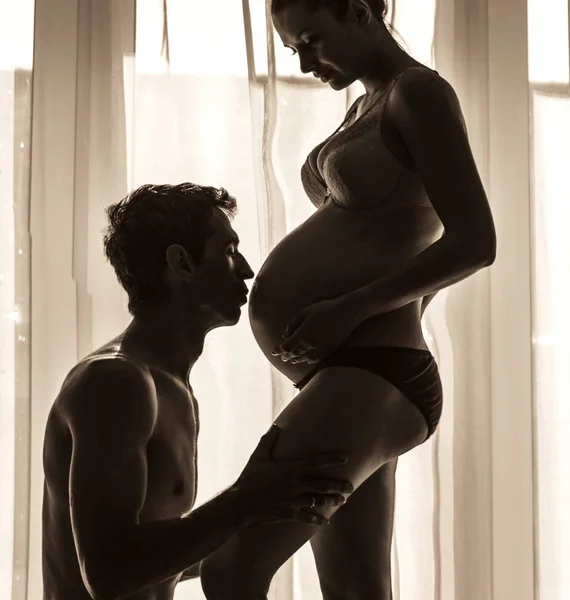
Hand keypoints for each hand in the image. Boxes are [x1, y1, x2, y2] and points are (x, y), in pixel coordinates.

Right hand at [232, 425, 352, 526]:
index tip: (346, 458)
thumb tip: (276, 425)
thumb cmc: (249, 477)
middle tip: (351, 485)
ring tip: (343, 500)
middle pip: (323, 484)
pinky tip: (326, 521)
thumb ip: (269, 440)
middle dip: (339, 485)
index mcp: (291, 469)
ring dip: (332, 500)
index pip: (316, 462)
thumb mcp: (258, 456)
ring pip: (318, 501)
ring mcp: (293, 500)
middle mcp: (295, 484)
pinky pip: (306, 517)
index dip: (332, 459)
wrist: (240, 503)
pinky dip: (317, 520)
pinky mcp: (288, 513)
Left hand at [272, 297, 356, 364]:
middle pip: (294, 354)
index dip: (279, 350)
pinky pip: (316, 359)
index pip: (286, 347)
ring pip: (305, 358)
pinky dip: (309, 360)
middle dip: (286, 356)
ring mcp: (320, 349)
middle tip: (282, 357)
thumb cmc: (324, 308)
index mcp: (302, 335)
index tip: (274, 351)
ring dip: (296, 359)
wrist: (346, 312)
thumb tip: (285, 335)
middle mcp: (310, 345)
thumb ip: (292, 324)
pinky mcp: (329, 350)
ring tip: (292, 360)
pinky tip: (307, 359)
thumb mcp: (304, 312)